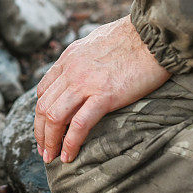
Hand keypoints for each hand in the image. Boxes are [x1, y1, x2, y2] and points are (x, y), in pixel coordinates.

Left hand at [34, 15, 170, 163]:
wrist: (153, 35)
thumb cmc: (132, 38)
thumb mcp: (95, 42)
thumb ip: (83, 57)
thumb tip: (82, 68)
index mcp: (69, 58)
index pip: (44, 90)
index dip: (41, 113)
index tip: (44, 128)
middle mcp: (71, 71)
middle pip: (44, 107)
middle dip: (40, 132)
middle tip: (43, 150)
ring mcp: (85, 83)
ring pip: (55, 117)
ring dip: (50, 141)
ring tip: (52, 158)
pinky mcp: (105, 96)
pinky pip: (79, 124)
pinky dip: (70, 143)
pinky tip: (69, 156)